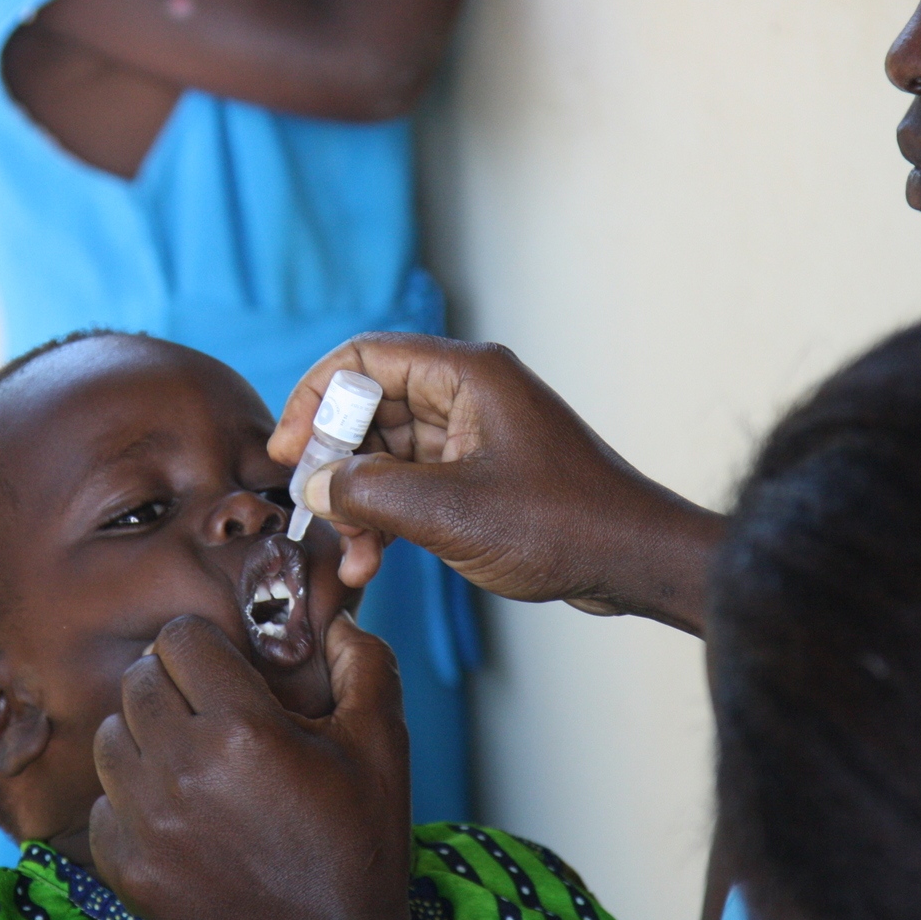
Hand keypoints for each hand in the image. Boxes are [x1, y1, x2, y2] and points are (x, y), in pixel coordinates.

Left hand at [89, 613, 414, 919]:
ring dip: (144, 736)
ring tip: (187, 757)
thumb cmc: (358, 840)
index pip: (179, 639)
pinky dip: (129, 801)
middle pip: (137, 682)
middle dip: (172, 683)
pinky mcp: (127, 867)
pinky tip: (174, 811)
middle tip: (207, 709)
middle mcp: (182, 767)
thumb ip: (364, 662)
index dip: (204, 643)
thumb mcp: (382, 743)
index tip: (223, 666)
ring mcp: (147, 822)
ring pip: (110, 738)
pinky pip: (100, 804)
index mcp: (240, 727)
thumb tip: (334, 619)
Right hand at [271, 332, 725, 634]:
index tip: (286, 452)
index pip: (363, 359)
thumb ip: (368, 493)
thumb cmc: (560, 525)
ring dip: (360, 500)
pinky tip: (373, 561)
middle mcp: (468, 392)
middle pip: (371, 406)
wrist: (634, 561)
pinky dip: (390, 515)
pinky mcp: (482, 472)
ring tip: (350, 554)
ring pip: (389, 452)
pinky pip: (415, 481)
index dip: (313, 399)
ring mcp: (476, 433)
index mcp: (466, 375)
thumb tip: (312, 487)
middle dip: (335, 461)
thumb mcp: (447, 511)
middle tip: (310, 510)